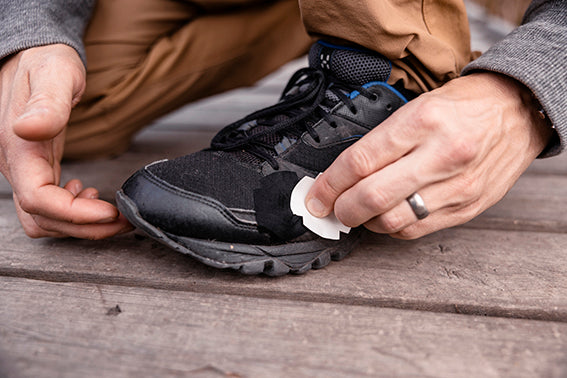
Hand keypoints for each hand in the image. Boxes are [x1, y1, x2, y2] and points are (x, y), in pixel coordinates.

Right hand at [0, 44, 131, 238]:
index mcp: (19, 149)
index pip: (39, 200)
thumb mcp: (53, 74)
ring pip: (46, 219)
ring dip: (81, 225)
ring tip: (113, 212)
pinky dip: (73, 213)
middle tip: (124, 220)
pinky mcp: (37, 169)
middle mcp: (18, 166)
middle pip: (44, 219)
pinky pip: (48, 206)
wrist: (35, 55)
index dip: (75, 214)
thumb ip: (47, 103)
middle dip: (86, 227)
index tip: (111, 211)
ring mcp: (26, 170)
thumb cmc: (45, 61)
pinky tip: (91, 194)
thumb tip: (30, 129)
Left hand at [305, 72, 551, 238]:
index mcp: (422, 122)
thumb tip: (342, 173)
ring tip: (359, 211)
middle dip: (342, 209)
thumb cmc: (463, 105)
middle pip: (372, 196)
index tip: (316, 197)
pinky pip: (416, 230)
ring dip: (366, 221)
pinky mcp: (467, 207)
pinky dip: (392, 228)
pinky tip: (387, 215)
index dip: (329, 184)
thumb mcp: (417, 106)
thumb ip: (381, 140)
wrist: (517, 110)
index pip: (359, 161)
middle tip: (331, 209)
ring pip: (392, 220)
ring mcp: (457, 186)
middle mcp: (440, 155)